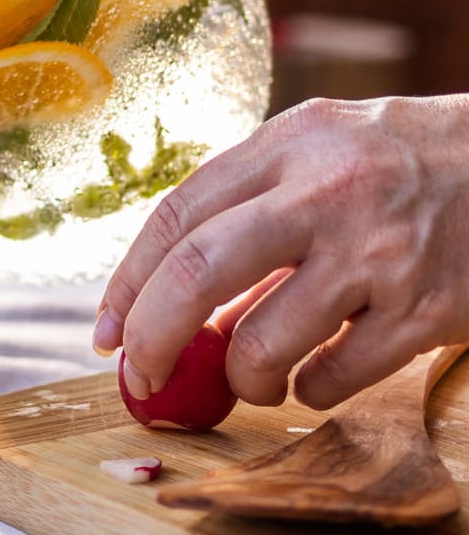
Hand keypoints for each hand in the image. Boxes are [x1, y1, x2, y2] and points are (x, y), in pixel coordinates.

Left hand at [94, 96, 468, 411]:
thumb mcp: (321, 150)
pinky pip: (332, 378)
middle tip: (142, 379)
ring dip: (240, 379)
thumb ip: (249, 204)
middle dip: (153, 338)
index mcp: (288, 144)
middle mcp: (327, 193)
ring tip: (252, 378)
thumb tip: (169, 297)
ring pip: (261, 342)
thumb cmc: (403, 160)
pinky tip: (315, 375)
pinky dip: (308, 391)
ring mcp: (379, 254)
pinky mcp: (428, 312)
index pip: (175, 215)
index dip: (126, 282)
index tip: (107, 331)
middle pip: (197, 272)